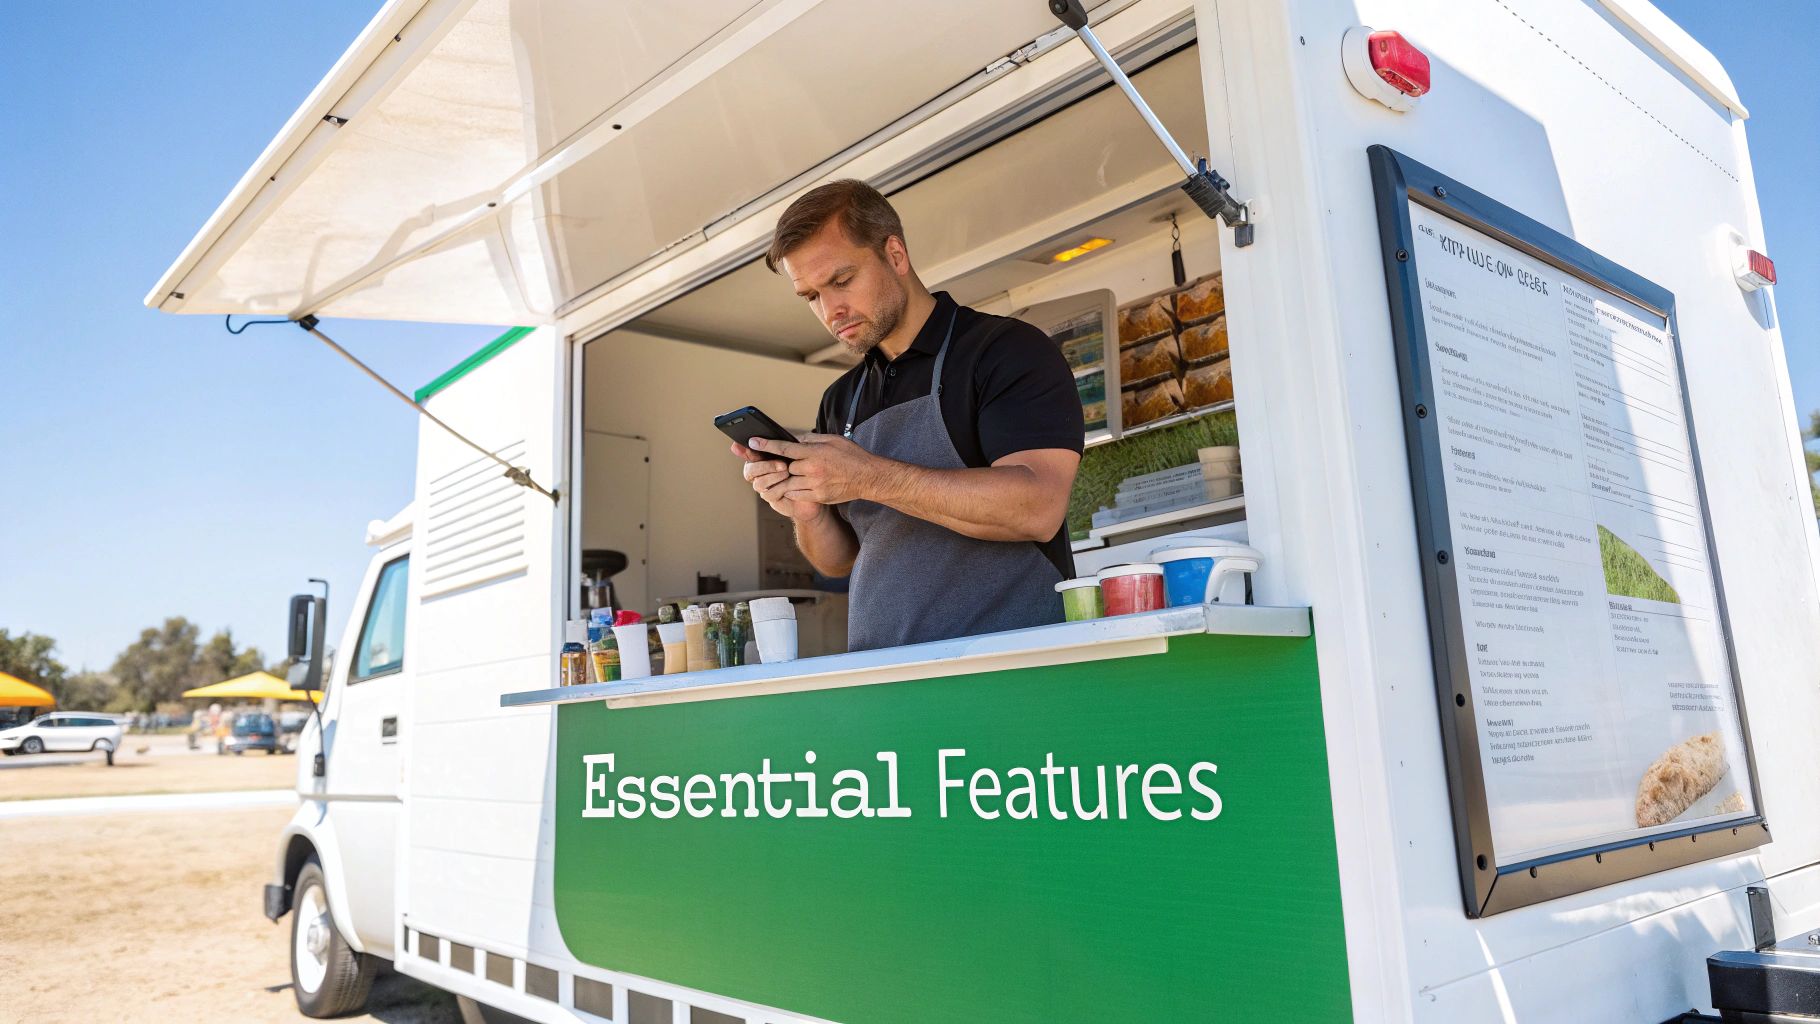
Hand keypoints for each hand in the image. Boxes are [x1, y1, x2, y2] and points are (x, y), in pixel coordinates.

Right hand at [732, 442, 823, 521]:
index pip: (748, 455)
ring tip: (787, 472)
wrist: (822, 488)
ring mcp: (766, 489)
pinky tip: (790, 484)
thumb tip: (774, 432)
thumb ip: (784, 444)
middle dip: (764, 465)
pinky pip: (770, 494)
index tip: (748, 444)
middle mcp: (761, 475)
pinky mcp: (775, 501)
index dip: (744, 451)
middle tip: (782, 464)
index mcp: (763, 460)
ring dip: (773, 476)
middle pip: (750, 471)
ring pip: (759, 483)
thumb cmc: (808, 466)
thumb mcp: (797, 451)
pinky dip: (780, 488)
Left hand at [751, 433, 887, 505]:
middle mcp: (812, 469)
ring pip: (787, 483)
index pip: (784, 448)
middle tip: (776, 463)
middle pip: (784, 467)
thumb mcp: (832, 440)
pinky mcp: (818, 496)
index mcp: (814, 453)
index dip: (766, 445)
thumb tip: (794, 440)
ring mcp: (815, 485)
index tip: (753, 442)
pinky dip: (793, 489)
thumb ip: (811, 440)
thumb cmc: (851, 456)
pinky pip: (796, 494)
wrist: (867, 477)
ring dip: (785, 479)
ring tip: (785, 475)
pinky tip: (796, 485)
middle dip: (779, 465)